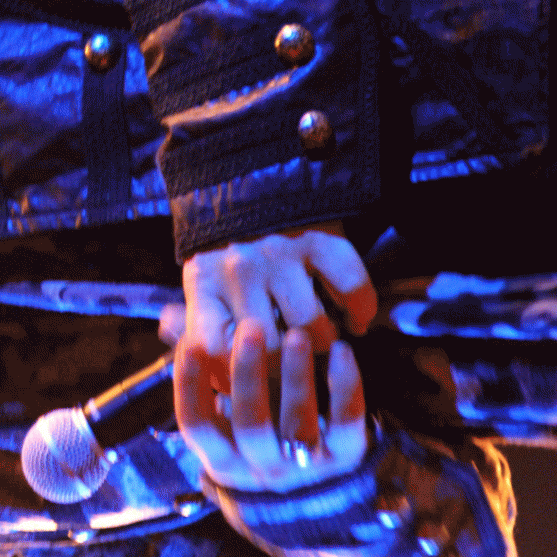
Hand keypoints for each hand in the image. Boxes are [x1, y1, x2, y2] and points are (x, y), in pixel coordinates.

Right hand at [174, 321, 368, 492]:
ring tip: (296, 334)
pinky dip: (347, 385)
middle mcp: (262, 468)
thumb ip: (201, 370)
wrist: (314, 501)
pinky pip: (348, 422)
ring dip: (297, 376)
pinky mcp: (347, 456)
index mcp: (224, 460)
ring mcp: (306, 466)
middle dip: (248, 375)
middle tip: (249, 328)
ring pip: (299, 424)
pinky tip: (342, 351)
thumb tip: (171, 317)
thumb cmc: (254, 444)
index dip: (190, 386)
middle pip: (250, 425)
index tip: (191, 343)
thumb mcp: (224, 421)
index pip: (197, 425)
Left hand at [182, 222, 375, 390]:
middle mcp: (240, 270)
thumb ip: (195, 327)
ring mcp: (280, 254)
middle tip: (294, 363)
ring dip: (324, 342)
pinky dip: (361, 310)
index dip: (236, 374)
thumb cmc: (226, 251)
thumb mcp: (199, 284)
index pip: (216, 350)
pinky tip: (355, 319)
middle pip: (270, 348)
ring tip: (322, 341)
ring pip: (311, 325)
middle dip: (286, 366)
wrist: (250, 179)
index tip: (251, 377)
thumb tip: (203, 372)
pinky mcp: (318, 239)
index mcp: (204, 285)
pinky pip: (350, 287)